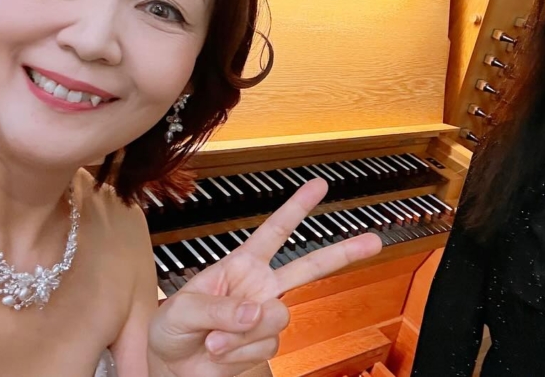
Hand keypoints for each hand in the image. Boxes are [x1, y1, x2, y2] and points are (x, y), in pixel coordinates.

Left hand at [148, 179, 382, 375]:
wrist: (171, 367)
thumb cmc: (171, 329)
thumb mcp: (183, 308)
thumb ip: (219, 307)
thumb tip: (256, 312)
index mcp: (241, 265)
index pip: (274, 232)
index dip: (296, 207)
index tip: (319, 186)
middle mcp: (260, 288)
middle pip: (309, 267)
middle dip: (343, 252)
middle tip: (373, 241)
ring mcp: (264, 318)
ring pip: (277, 318)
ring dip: (240, 333)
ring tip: (213, 339)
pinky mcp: (264, 345)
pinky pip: (262, 347)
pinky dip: (237, 353)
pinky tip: (220, 352)